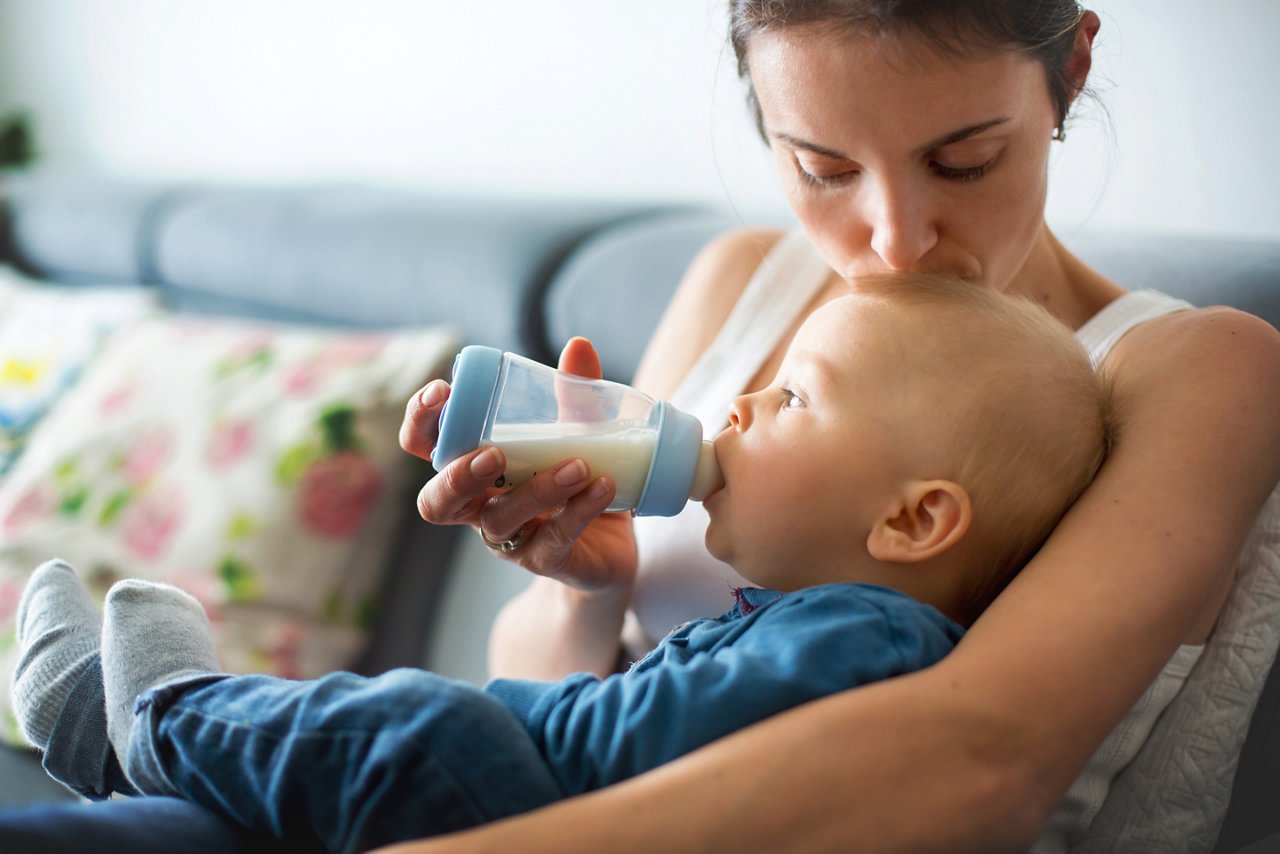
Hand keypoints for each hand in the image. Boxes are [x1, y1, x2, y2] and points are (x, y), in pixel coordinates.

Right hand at [399, 338, 637, 592]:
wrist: (613, 548)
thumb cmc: (580, 482)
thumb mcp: (580, 433)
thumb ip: (575, 395)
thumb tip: (579, 346)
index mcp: (475, 469)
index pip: (425, 448)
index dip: (420, 423)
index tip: (442, 392)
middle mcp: (482, 507)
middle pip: (437, 503)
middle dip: (458, 477)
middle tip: (493, 454)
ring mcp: (512, 540)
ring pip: (500, 521)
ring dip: (536, 490)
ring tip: (577, 465)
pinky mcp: (547, 561)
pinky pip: (553, 541)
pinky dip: (578, 511)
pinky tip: (602, 486)